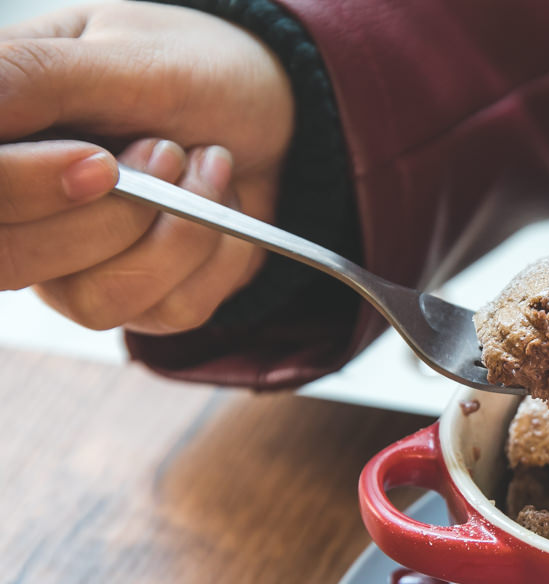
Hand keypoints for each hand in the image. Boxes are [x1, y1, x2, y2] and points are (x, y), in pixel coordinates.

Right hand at [0, 1, 294, 333]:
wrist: (268, 109)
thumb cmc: (188, 69)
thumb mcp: (123, 55)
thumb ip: (35, 78)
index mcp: (0, 139)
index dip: (25, 189)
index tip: (104, 164)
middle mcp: (19, 212)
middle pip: (15, 258)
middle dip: (118, 215)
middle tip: (171, 150)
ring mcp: (72, 265)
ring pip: (98, 300)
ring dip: (179, 235)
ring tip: (208, 165)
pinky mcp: (139, 297)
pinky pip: (168, 309)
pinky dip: (216, 257)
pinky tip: (223, 205)